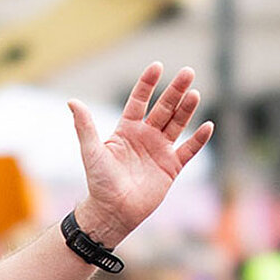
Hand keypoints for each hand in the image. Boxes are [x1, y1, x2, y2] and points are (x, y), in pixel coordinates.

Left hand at [69, 63, 212, 246]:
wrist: (111, 212)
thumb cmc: (99, 183)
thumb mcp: (91, 151)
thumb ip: (85, 126)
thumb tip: (72, 101)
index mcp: (126, 130)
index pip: (139, 101)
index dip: (147, 85)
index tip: (157, 66)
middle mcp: (145, 137)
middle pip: (164, 108)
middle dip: (175, 91)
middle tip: (187, 72)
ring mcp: (160, 151)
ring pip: (177, 124)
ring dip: (187, 109)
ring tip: (195, 93)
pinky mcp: (171, 167)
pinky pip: (188, 150)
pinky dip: (198, 139)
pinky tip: (207, 126)